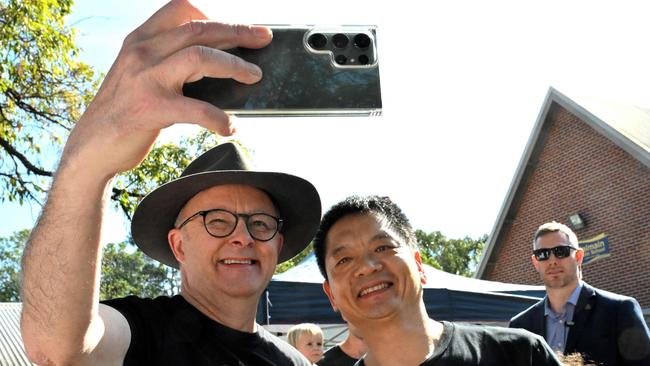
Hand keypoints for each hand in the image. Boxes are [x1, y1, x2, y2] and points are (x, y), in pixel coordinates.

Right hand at [64, 0, 271, 176]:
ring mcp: (145, 78)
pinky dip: (219, 117)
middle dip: (238, 32)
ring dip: (235, 65)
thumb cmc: (126, 110)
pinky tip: (229, 126)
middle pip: (200, 29)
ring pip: (201, 57)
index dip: (215, 14)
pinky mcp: (151, 108)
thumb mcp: (141, 73)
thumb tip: (219, 61)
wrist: (93, 146)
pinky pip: (197, 108)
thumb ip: (170, 61)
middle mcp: (142, 52)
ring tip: (255, 76)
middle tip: (264, 39)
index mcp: (141, 39)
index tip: (239, 26)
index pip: (182, 9)